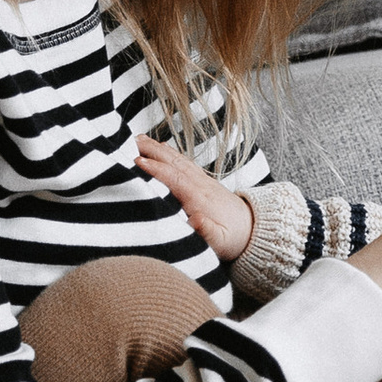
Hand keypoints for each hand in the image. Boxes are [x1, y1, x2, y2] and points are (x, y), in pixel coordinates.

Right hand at [137, 133, 255, 263]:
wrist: (251, 230)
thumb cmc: (232, 239)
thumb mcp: (220, 242)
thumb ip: (207, 232)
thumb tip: (196, 220)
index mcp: (199, 199)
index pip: (174, 179)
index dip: (156, 169)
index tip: (137, 161)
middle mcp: (200, 185)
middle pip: (173, 163)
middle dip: (151, 151)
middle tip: (130, 141)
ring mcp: (201, 181)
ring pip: (177, 159)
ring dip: (157, 148)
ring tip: (138, 138)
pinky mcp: (202, 181)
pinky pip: (183, 162)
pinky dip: (169, 153)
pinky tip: (159, 146)